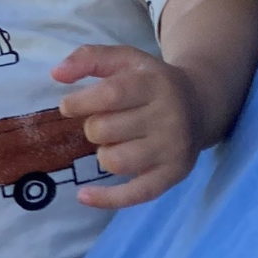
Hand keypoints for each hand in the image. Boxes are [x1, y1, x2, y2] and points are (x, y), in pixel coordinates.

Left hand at [54, 45, 202, 208]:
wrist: (201, 102)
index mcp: (154, 84)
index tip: (69, 106)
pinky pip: (137, 194)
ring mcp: (173, 148)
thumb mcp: (125, 59)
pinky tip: (84, 196)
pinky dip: (107, 199)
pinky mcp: (174, 173)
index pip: (110, 95)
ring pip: (115, 162)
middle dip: (93, 128)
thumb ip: (89, 58)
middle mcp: (168, 117)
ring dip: (103, 154)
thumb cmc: (150, 82)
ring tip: (114, 143)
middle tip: (104, 122)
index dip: (80, 103)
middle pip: (105, 131)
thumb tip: (56, 73)